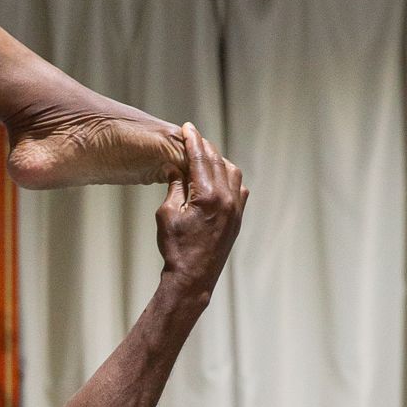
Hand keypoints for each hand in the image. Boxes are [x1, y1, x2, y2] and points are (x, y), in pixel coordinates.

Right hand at [156, 123, 246, 302]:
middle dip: (204, 147)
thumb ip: (174, 186)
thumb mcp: (167, 214)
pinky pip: (239, 189)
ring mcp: (235, 209)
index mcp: (207, 195)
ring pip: (232, 172)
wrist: (192, 278)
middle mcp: (226, 198)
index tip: (187, 128)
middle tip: (193, 138)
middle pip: (216, 161)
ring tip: (204, 158)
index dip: (192, 140)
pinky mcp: (237, 219)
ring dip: (218, 161)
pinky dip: (229, 179)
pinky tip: (218, 179)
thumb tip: (174, 167)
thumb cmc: (175, 248)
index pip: (200, 157)